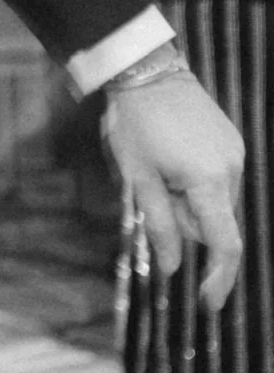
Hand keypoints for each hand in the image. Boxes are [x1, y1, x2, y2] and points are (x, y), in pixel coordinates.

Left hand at [103, 70, 244, 308]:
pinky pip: (218, 179)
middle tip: (152, 186)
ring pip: (215, 202)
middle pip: (214, 222)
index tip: (207, 303)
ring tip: (160, 164)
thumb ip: (159, 225)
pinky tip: (172, 154)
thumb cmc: (135, 124)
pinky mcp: (232, 141)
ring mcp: (236, 153)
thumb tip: (173, 269)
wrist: (146, 70)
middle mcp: (232, 169)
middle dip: (186, 219)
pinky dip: (197, 181)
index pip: (225, 244)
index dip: (219, 278)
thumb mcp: (137, 177)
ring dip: (190, 199)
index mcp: (209, 181)